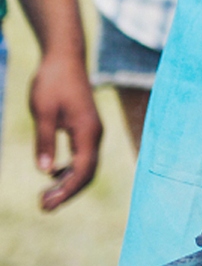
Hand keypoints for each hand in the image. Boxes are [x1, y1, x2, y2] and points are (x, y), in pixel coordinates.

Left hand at [30, 49, 101, 210]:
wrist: (64, 58)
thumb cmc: (52, 82)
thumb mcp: (43, 112)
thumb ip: (45, 141)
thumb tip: (45, 172)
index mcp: (88, 131)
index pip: (82, 170)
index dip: (66, 191)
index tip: (46, 205)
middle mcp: (95, 134)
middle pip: (88, 173)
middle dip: (67, 192)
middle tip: (42, 207)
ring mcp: (92, 131)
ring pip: (86, 166)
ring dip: (67, 183)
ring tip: (44, 197)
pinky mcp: (86, 129)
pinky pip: (83, 157)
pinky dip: (69, 171)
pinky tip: (52, 175)